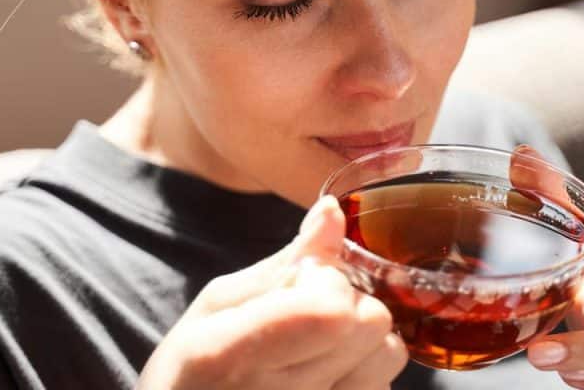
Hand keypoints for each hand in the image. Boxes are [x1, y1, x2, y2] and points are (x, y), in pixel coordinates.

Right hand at [136, 196, 408, 389]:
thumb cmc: (192, 369)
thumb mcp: (216, 306)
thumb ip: (283, 263)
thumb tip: (333, 211)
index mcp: (232, 355)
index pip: (331, 309)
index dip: (329, 279)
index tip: (302, 281)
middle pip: (373, 324)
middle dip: (350, 302)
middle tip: (310, 311)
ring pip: (391, 356)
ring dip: (365, 338)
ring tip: (322, 343)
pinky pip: (384, 385)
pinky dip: (365, 370)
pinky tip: (328, 371)